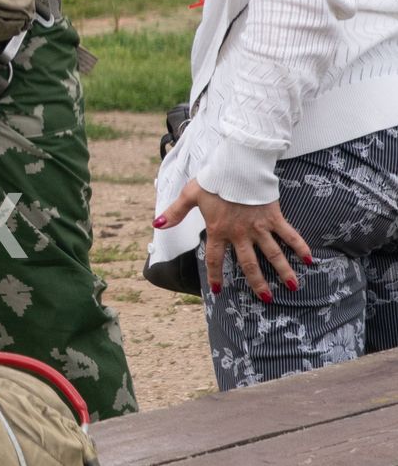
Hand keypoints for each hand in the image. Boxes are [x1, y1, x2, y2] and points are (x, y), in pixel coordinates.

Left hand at [157, 180, 315, 299]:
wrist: (237, 166)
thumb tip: (157, 224)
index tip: (218, 290)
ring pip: (273, 253)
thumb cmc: (213, 180)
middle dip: (258, 282)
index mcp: (218, 230)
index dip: (215, 275)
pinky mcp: (273, 217)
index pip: (215, 259)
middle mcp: (240, 233)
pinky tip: (310, 259)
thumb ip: (175, 212)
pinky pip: (289, 234)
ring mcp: (259, 227)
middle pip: (249, 264)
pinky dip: (300, 246)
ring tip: (293, 286)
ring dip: (283, 270)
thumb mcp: (190, 195)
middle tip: (266, 299)